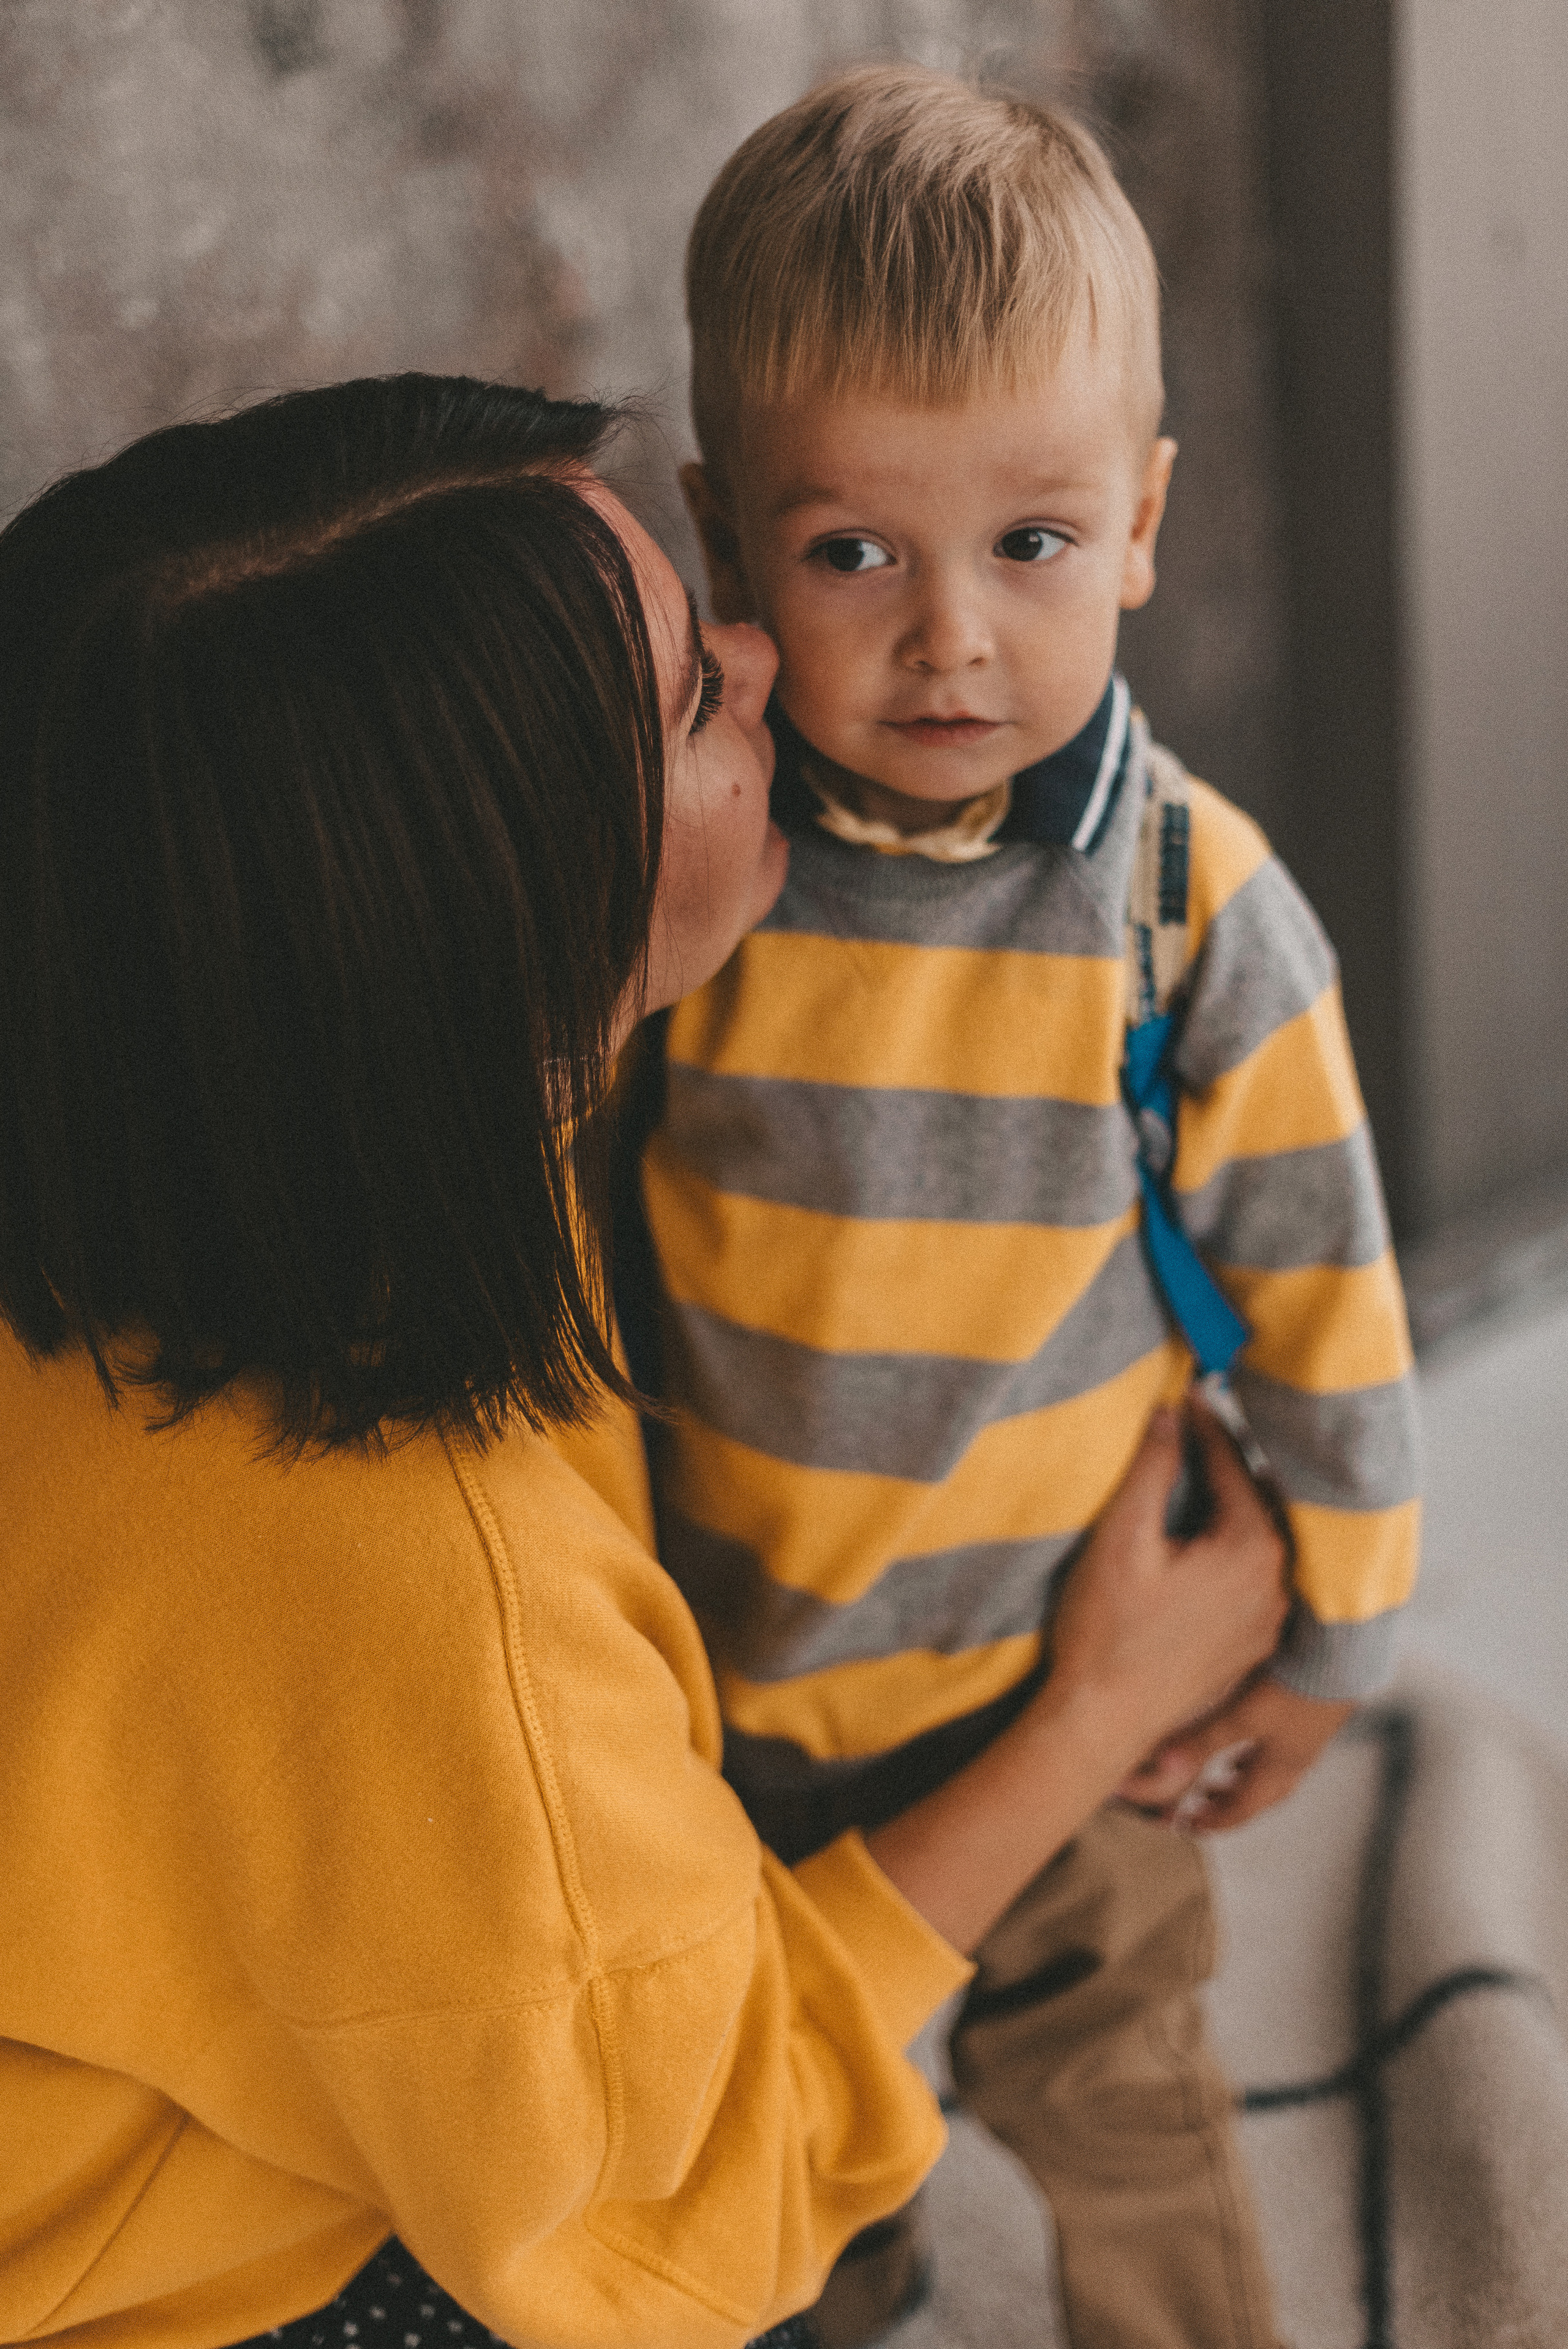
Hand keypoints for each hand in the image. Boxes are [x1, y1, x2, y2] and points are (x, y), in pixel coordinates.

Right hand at [1046, 1399, 1289, 1763]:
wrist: (1100, 1724)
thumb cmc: (1105, 1633)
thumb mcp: (1121, 1539)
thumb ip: (1151, 1469)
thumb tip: (1169, 1413)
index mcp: (1252, 1552)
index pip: (1234, 1466)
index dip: (1206, 1423)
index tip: (1186, 1390)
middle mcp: (1277, 1587)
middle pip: (1258, 1501)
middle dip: (1229, 1459)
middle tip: (1201, 1420)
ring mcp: (1269, 1623)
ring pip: (1260, 1541)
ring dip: (1235, 1504)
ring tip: (1205, 1469)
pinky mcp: (1250, 1647)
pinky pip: (1254, 1578)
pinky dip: (1235, 1547)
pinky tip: (1206, 1536)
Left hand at [1116, 1677, 1355, 1831]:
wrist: (1341, 1655)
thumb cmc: (1292, 1687)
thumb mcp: (1242, 1715)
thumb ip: (1203, 1739)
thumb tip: (1162, 1769)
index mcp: (1280, 1769)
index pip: (1244, 1809)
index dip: (1215, 1821)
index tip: (1188, 1826)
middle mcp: (1297, 1759)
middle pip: (1262, 1796)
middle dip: (1231, 1804)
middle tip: (1203, 1805)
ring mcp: (1307, 1737)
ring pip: (1273, 1771)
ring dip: (1246, 1778)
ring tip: (1224, 1774)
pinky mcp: (1312, 1712)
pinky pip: (1282, 1746)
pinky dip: (1260, 1751)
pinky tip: (1251, 1735)